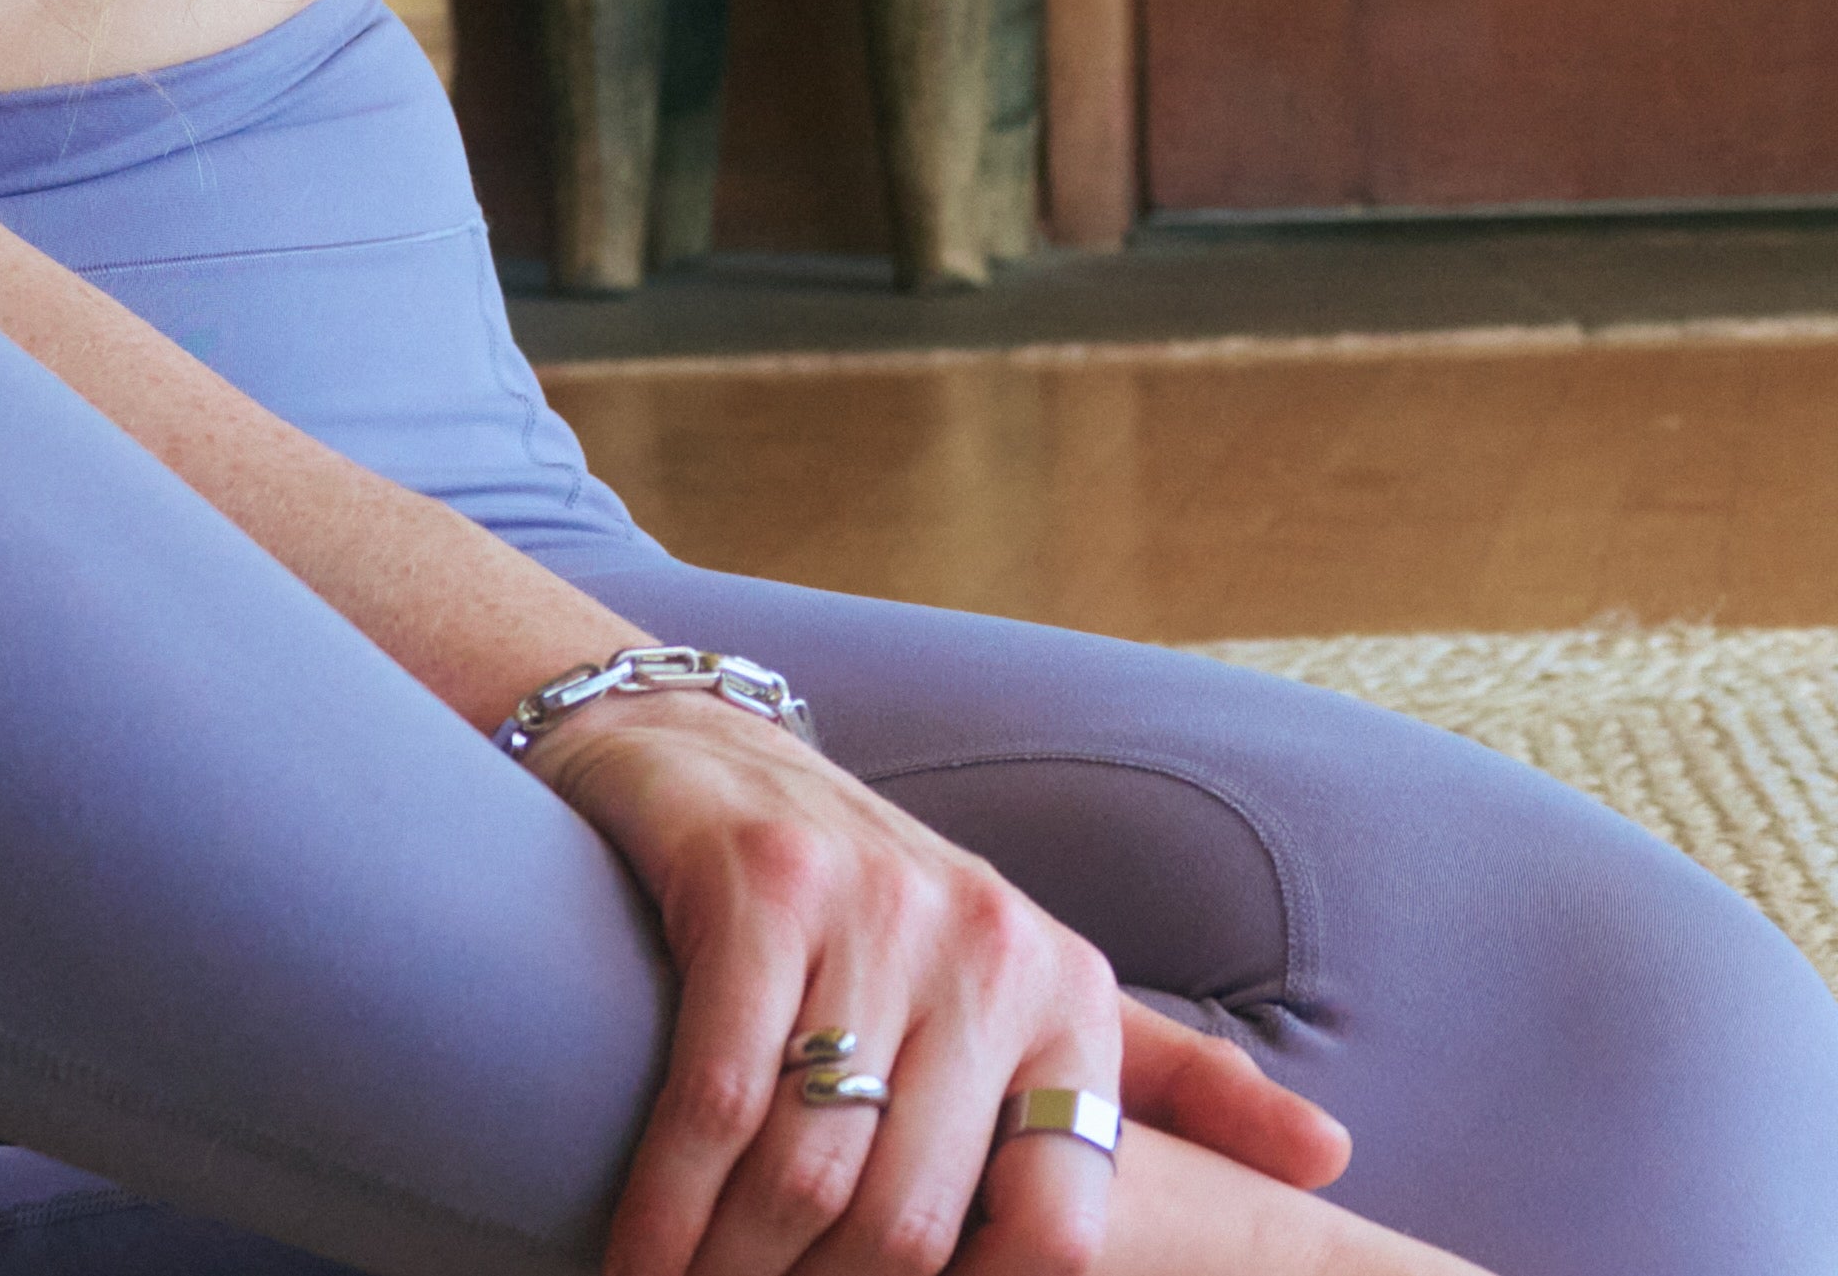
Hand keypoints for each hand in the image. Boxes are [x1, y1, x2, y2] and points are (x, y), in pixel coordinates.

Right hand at [532, 690, 1351, 1275]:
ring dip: (731, 1271)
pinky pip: (712, 1094)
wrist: (702, 742)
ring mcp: (871, 907)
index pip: (1059, 1225)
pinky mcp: (760, 880)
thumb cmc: (871, 895)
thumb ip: (1159, 1076)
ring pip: (810, 1169)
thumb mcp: (1022, 978)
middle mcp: (988, 944)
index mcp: (1065, 990)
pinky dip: (665, 1202)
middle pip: (913, 1219)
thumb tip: (1333, 1155)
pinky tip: (634, 1255)